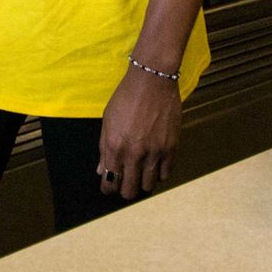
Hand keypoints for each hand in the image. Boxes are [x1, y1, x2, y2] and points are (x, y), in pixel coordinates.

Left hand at [97, 65, 180, 200]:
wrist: (152, 80)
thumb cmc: (127, 97)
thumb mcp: (108, 120)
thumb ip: (104, 148)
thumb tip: (101, 170)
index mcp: (114, 146)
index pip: (109, 183)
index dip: (108, 189)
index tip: (110, 187)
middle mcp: (133, 153)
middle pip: (129, 191)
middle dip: (125, 190)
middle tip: (126, 182)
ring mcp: (153, 152)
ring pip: (148, 186)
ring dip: (143, 183)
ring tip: (142, 174)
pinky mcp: (170, 148)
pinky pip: (165, 174)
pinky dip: (159, 174)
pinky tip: (155, 166)